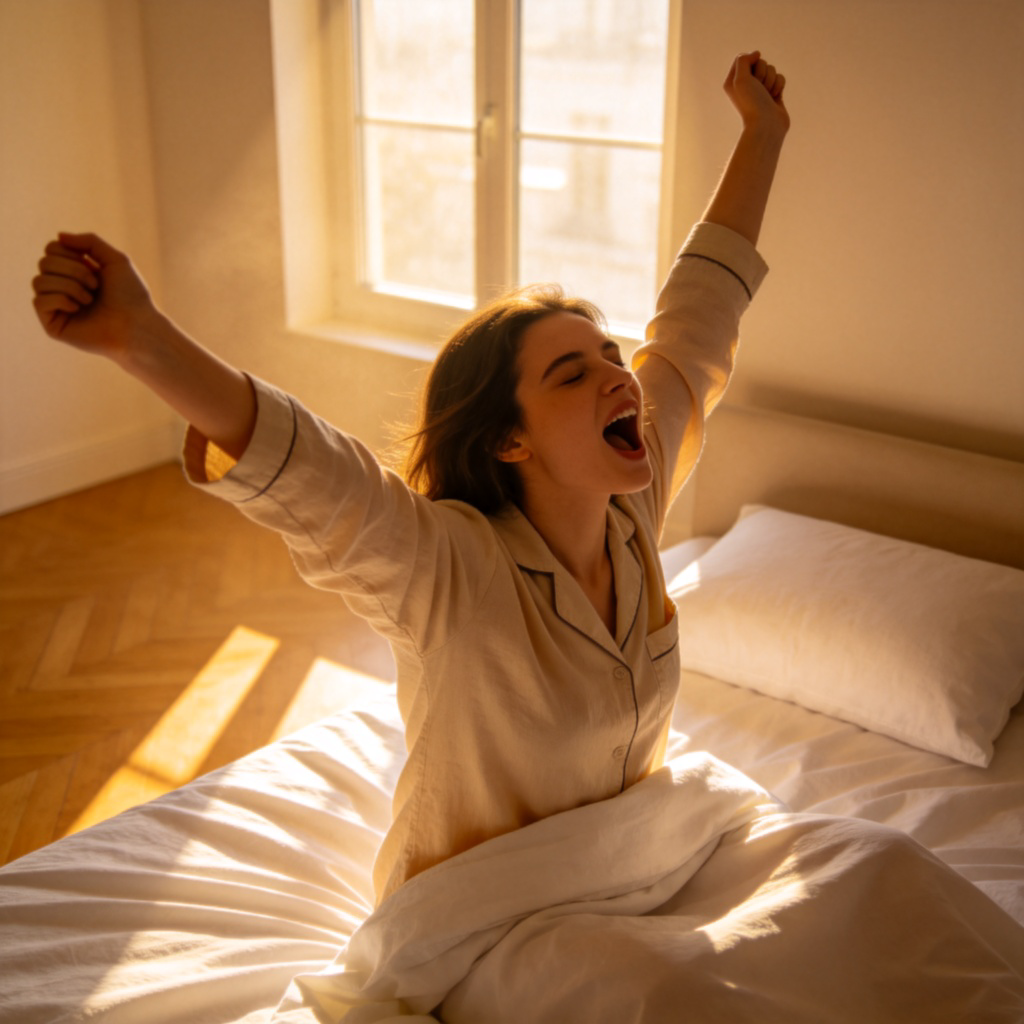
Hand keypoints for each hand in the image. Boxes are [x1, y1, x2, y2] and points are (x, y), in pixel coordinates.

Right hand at [32, 232, 157, 362]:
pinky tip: (77, 308)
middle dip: (73, 270)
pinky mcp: (53, 326)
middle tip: (95, 285)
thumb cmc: (131, 295)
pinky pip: (38, 302)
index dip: (69, 252)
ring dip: (69, 286)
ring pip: (38, 281)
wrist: (137, 326)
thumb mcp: (115, 259)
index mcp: (75, 272)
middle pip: (44, 262)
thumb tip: (59, 236)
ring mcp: (57, 307)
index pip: (51, 249)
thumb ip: (89, 242)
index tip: (92, 265)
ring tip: (90, 299)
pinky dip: (60, 300)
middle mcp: (63, 288)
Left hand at [723, 51, 788, 135]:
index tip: (751, 75)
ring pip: (771, 69)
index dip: (751, 62)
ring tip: (766, 95)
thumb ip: (743, 60)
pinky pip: (780, 78)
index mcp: (733, 81)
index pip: (744, 58)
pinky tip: (774, 98)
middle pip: (760, 62)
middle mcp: (746, 84)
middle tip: (758, 89)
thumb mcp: (740, 79)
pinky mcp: (773, 93)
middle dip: (762, 73)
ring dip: (771, 80)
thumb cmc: (751, 103)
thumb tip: (756, 54)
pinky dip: (779, 85)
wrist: (765, 125)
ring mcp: (760, 89)